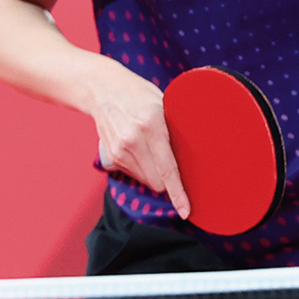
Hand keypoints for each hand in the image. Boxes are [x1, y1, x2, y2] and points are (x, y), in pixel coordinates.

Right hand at [84, 62, 189, 219]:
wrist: (101, 88)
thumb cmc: (137, 93)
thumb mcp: (163, 103)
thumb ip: (175, 128)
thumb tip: (197, 152)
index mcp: (151, 125)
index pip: (168, 169)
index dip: (178, 193)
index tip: (186, 210)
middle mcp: (133, 141)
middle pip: (158, 181)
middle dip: (169, 179)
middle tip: (173, 162)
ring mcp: (120, 150)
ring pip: (147, 180)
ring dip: (155, 174)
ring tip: (152, 149)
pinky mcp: (112, 156)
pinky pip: (135, 174)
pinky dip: (142, 168)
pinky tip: (140, 149)